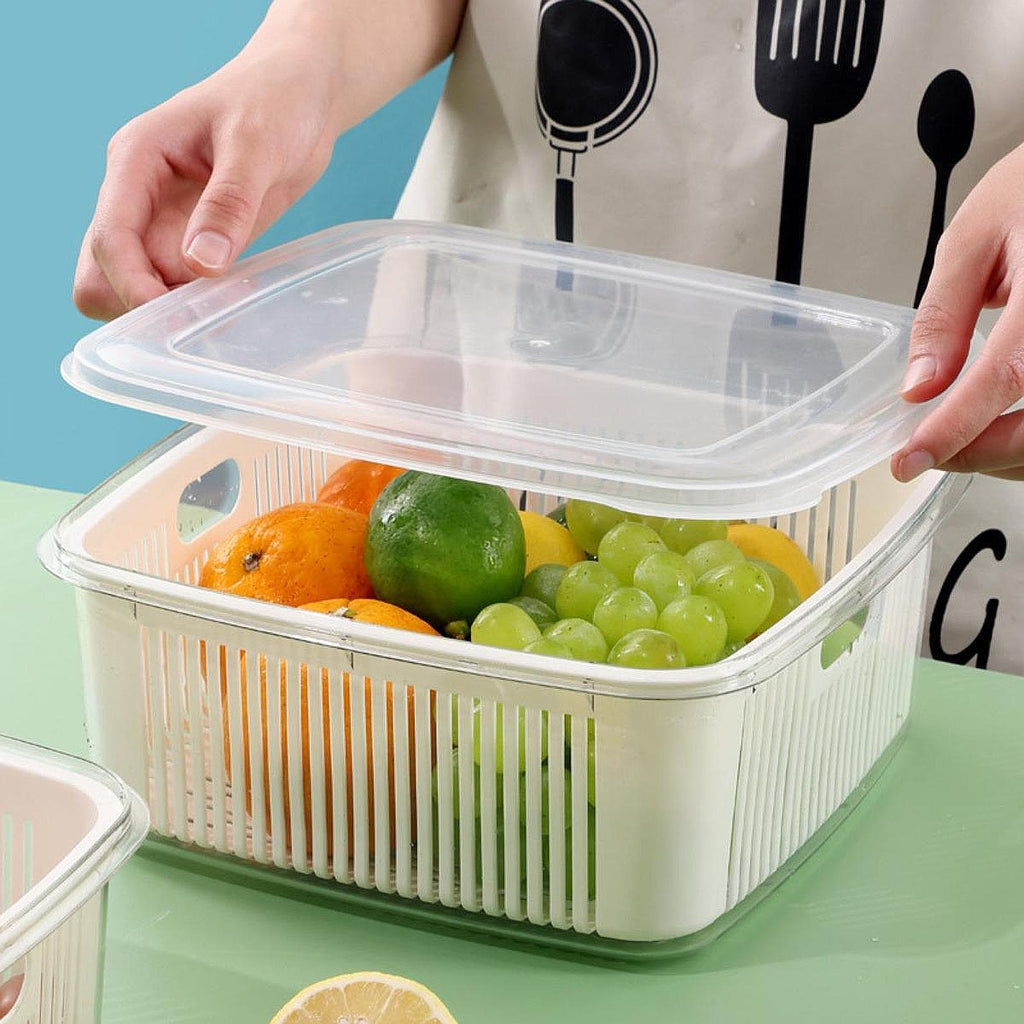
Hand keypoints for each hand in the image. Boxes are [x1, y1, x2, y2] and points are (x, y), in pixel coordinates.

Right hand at [73, 38, 339, 319]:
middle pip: (102, 273)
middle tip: (195, 317)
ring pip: (137, 287)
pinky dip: (198, 305)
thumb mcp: (255, 143)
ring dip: (169, 310)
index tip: (169, 314)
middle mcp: (140, 197)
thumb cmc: (273, 100)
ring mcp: (166, 223)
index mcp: (136, 162)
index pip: (110, 237)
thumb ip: (228, 203)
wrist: (303, 96)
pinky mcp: (198, 242)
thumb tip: (200, 264)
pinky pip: (180, 289)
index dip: (131, 284)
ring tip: (224, 310)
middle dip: (135, 304)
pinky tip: (236, 304)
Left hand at [892, 143, 1023, 482]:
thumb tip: (919, 386)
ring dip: (1004, 453)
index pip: (1006, 376)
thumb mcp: (975, 237)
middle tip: (924, 451)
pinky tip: (996, 426)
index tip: (910, 459)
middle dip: (976, 452)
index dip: (954, 429)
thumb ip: (944, 316)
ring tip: (956, 438)